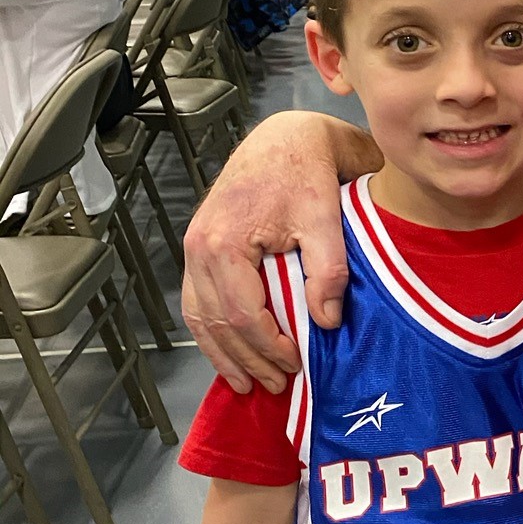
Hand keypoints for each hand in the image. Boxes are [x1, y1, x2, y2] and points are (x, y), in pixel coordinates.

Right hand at [182, 112, 379, 392]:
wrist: (285, 138)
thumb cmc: (305, 172)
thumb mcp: (325, 218)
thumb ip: (327, 270)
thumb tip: (326, 322)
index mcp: (223, 242)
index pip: (241, 315)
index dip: (268, 348)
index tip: (297, 365)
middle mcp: (198, 248)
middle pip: (217, 323)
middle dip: (248, 360)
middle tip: (279, 385)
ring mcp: (194, 248)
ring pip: (200, 317)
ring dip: (225, 354)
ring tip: (250, 382)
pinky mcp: (200, 248)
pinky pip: (198, 301)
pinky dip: (213, 332)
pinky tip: (230, 352)